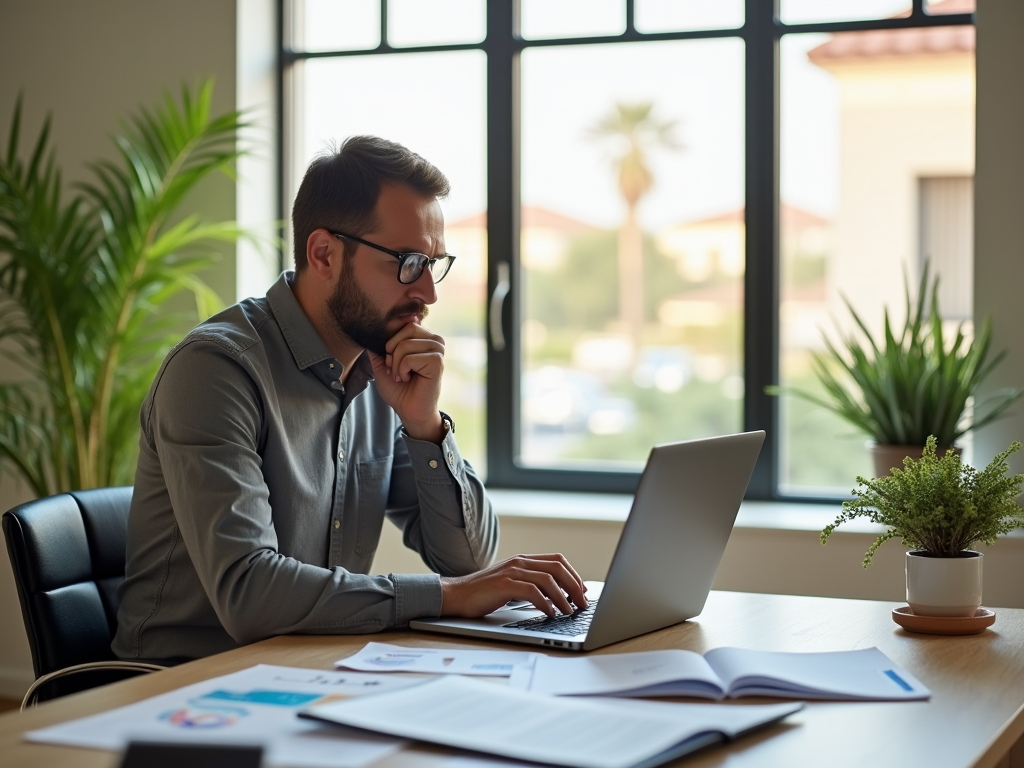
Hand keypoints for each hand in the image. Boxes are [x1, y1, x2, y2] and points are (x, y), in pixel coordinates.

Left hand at [368, 323, 445, 441]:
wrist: (409, 410)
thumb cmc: (399, 388)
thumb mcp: (382, 364)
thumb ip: (377, 347)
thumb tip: (370, 331)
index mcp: (424, 337)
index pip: (405, 323)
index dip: (391, 342)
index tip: (391, 361)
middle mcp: (434, 341)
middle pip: (406, 329)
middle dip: (392, 351)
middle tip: (395, 368)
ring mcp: (438, 351)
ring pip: (405, 344)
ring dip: (396, 364)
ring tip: (402, 376)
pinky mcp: (437, 362)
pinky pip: (409, 358)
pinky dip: (402, 370)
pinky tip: (408, 378)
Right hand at [439, 554, 588, 617]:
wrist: (456, 595)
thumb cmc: (484, 593)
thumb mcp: (511, 583)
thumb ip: (531, 584)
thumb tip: (558, 597)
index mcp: (523, 560)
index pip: (557, 561)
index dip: (574, 575)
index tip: (583, 591)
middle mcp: (520, 562)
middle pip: (558, 568)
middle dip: (575, 586)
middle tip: (582, 604)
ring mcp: (512, 571)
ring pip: (548, 580)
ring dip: (563, 598)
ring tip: (569, 612)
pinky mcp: (505, 584)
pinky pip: (533, 591)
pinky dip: (546, 603)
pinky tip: (549, 613)